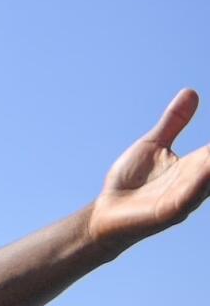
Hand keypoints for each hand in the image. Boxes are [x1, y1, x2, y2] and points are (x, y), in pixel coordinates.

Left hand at [89, 89, 209, 252]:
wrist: (105, 213)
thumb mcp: (154, 144)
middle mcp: (197, 182)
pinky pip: (188, 197)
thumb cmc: (131, 181)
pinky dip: (199, 184)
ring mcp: (185, 197)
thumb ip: (175, 122)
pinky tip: (206, 169)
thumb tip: (192, 92)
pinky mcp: (168, 211)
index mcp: (196, 166)